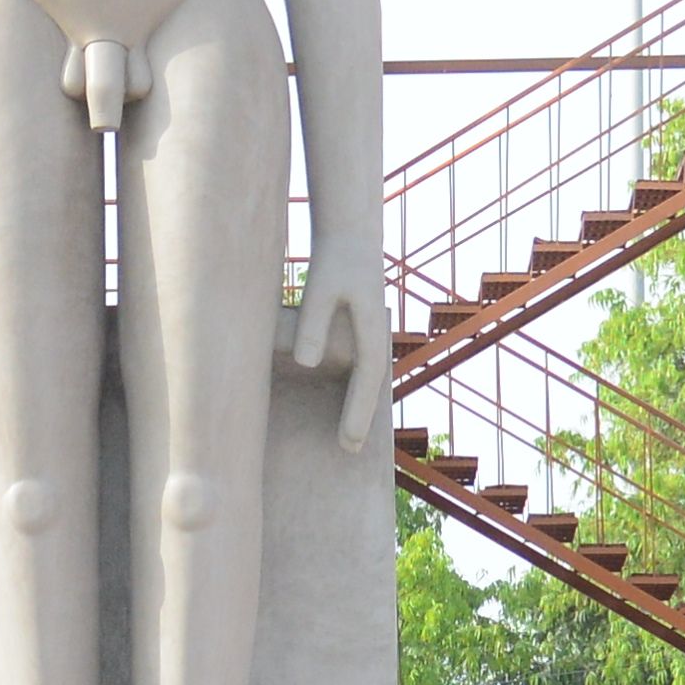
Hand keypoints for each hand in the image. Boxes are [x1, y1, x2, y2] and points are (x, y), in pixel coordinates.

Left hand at [290, 266, 388, 453]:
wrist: (352, 233)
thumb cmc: (334, 259)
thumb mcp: (321, 289)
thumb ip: (313, 325)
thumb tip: (305, 364)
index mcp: (373, 330)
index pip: (366, 381)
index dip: (357, 414)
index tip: (348, 444)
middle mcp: (378, 336)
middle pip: (372, 386)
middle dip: (362, 418)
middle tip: (348, 452)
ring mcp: (373, 332)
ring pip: (369, 378)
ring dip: (361, 405)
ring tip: (349, 435)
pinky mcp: (363, 327)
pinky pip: (360, 366)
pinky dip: (355, 387)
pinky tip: (343, 399)